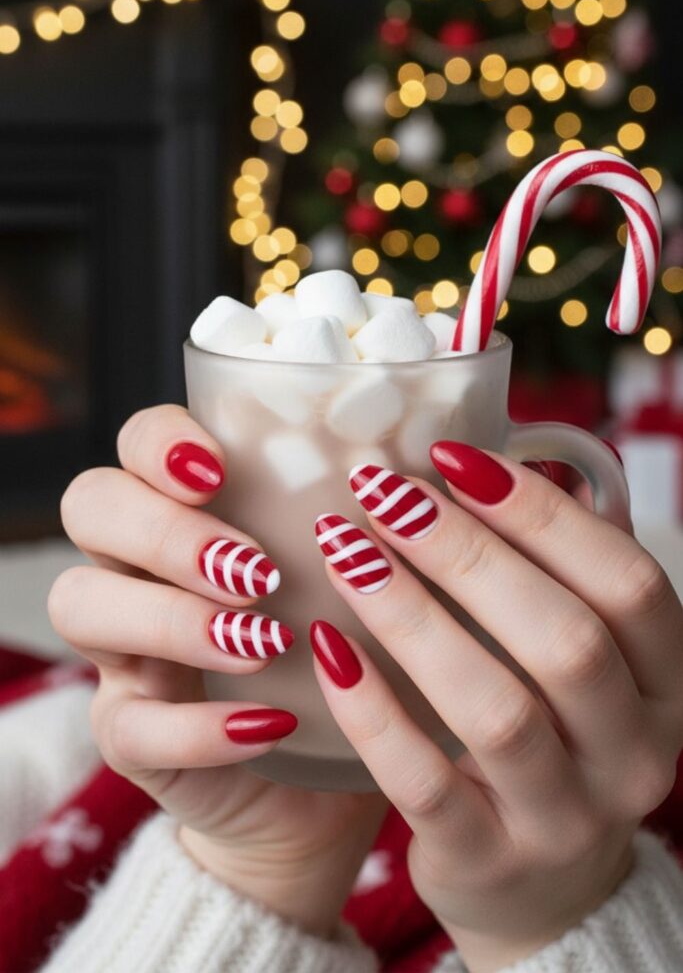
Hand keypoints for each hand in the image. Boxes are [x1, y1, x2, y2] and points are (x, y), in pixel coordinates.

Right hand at [49, 405, 385, 936]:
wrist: (321, 793)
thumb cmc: (348, 663)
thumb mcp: (362, 585)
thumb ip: (376, 522)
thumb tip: (458, 457)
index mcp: (191, 511)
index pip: (136, 443)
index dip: (160, 443)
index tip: (221, 466)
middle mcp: (140, 569)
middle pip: (92, 506)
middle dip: (166, 529)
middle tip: (255, 569)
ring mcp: (124, 652)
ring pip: (82, 604)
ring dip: (173, 617)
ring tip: (263, 642)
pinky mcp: (131, 736)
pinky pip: (127, 725)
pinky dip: (199, 725)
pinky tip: (269, 727)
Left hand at [311, 443, 682, 971]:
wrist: (540, 891)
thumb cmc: (549, 739)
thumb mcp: (579, 667)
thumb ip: (549, 578)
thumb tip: (477, 465)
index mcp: (666, 685)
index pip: (629, 582)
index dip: (544, 512)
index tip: (453, 457)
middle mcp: (634, 753)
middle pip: (567, 640)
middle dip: (468, 553)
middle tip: (383, 492)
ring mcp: (565, 818)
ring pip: (496, 708)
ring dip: (413, 615)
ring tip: (344, 548)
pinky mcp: (488, 859)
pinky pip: (424, 781)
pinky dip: (373, 708)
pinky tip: (325, 644)